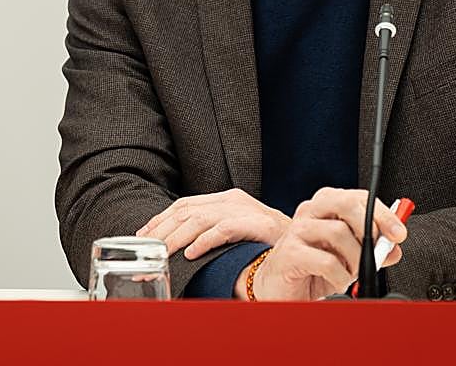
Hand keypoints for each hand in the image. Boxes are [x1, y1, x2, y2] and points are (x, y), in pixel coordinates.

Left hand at [137, 189, 290, 258]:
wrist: (311, 246)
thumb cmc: (270, 247)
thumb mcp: (237, 235)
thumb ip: (212, 234)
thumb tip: (179, 248)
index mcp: (226, 200)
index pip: (184, 205)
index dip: (160, 220)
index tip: (143, 237)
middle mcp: (233, 200)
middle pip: (185, 211)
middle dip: (161, 231)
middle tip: (145, 251)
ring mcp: (247, 209)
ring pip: (199, 219)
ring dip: (175, 238)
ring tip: (162, 254)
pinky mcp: (260, 223)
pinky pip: (224, 229)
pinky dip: (204, 241)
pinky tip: (190, 254)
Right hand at [247, 188, 406, 301]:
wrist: (280, 288)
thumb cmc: (312, 267)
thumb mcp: (348, 257)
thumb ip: (371, 250)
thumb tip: (393, 248)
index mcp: (325, 207)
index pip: (358, 197)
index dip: (382, 213)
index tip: (398, 233)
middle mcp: (310, 212)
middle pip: (345, 202)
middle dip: (370, 225)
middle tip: (377, 249)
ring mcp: (297, 230)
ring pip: (338, 232)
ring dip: (355, 259)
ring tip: (351, 272)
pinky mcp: (289, 253)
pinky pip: (326, 261)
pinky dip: (340, 276)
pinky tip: (338, 280)